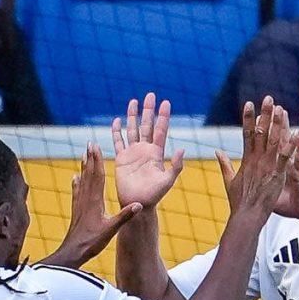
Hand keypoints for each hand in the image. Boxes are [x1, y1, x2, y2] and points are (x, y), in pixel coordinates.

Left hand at [42, 143, 143, 267]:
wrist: (73, 252)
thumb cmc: (91, 242)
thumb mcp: (111, 229)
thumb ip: (125, 216)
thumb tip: (140, 205)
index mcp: (95, 201)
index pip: (97, 176)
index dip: (96, 160)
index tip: (95, 146)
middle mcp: (86, 199)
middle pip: (88, 174)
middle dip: (90, 158)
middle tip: (89, 143)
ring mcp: (79, 204)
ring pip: (82, 181)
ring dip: (83, 167)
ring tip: (83, 155)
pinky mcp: (76, 211)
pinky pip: (76, 192)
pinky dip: (76, 183)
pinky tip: (75, 178)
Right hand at [110, 93, 187, 209]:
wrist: (138, 204)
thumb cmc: (154, 196)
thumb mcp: (168, 181)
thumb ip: (176, 166)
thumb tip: (182, 149)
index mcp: (157, 153)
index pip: (160, 130)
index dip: (163, 116)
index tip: (166, 102)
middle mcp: (145, 150)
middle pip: (147, 125)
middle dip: (148, 110)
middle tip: (151, 95)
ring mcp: (133, 153)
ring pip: (133, 130)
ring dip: (133, 116)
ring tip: (134, 101)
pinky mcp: (122, 159)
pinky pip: (118, 142)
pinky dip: (117, 132)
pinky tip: (116, 121)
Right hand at [222, 97, 298, 220]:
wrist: (246, 216)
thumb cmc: (238, 201)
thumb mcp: (229, 180)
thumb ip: (224, 164)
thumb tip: (217, 151)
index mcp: (246, 159)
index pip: (247, 133)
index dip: (248, 117)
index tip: (249, 103)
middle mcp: (256, 159)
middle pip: (261, 132)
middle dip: (264, 114)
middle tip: (268, 98)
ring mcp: (267, 166)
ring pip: (274, 140)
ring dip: (278, 123)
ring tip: (281, 108)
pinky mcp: (277, 174)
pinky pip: (286, 157)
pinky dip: (292, 144)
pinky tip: (298, 132)